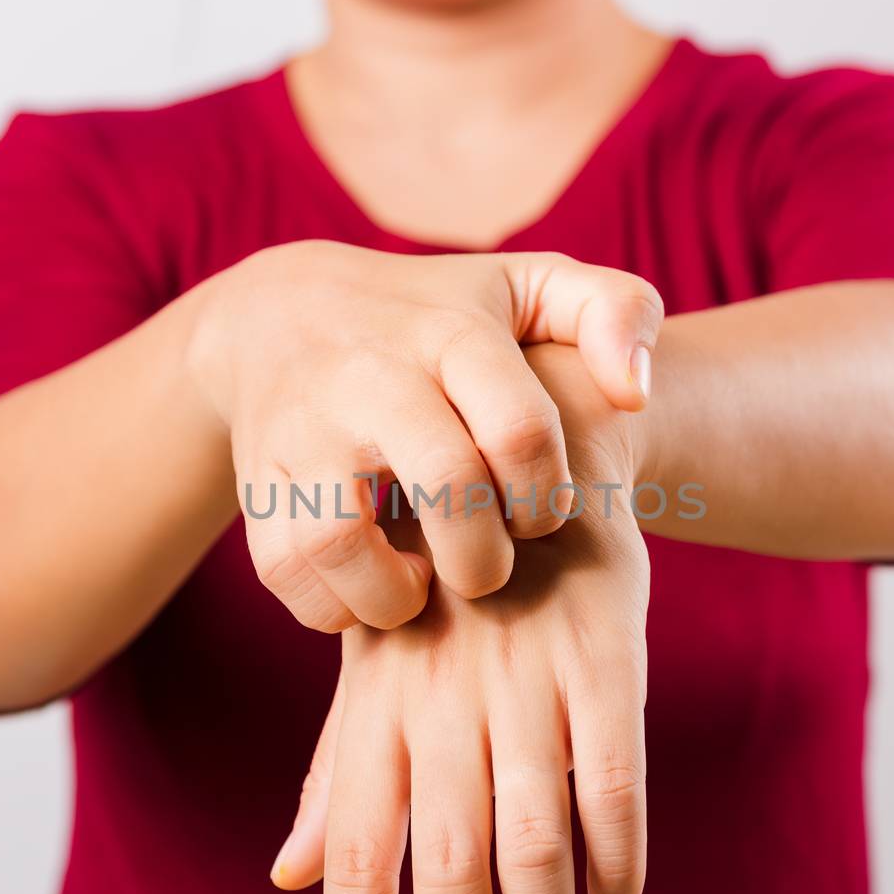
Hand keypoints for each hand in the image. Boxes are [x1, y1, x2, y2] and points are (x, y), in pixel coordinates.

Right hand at [187, 241, 660, 631]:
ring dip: (399, 594)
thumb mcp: (531, 287)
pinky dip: (338, 606)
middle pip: (445, 490)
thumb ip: (617, 312)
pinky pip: (291, 577)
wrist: (278, 318)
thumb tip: (635, 396)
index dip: (546, 498)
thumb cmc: (438, 320)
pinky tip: (372, 585)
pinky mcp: (257, 487)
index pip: (521, 431)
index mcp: (451, 335)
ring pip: (343, 541)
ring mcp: (302, 434)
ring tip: (424, 583)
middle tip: (490, 564)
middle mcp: (370, 379)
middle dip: (486, 558)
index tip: (540, 513)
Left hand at [271, 345, 650, 893]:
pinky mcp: (603, 648)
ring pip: (529, 838)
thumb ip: (342, 776)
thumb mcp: (376, 668)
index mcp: (379, 711)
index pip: (360, 858)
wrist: (525, 443)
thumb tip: (293, 879)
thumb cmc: (442, 583)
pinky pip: (610, 766)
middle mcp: (442, 702)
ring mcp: (523, 675)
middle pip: (444, 871)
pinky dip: (616, 847)